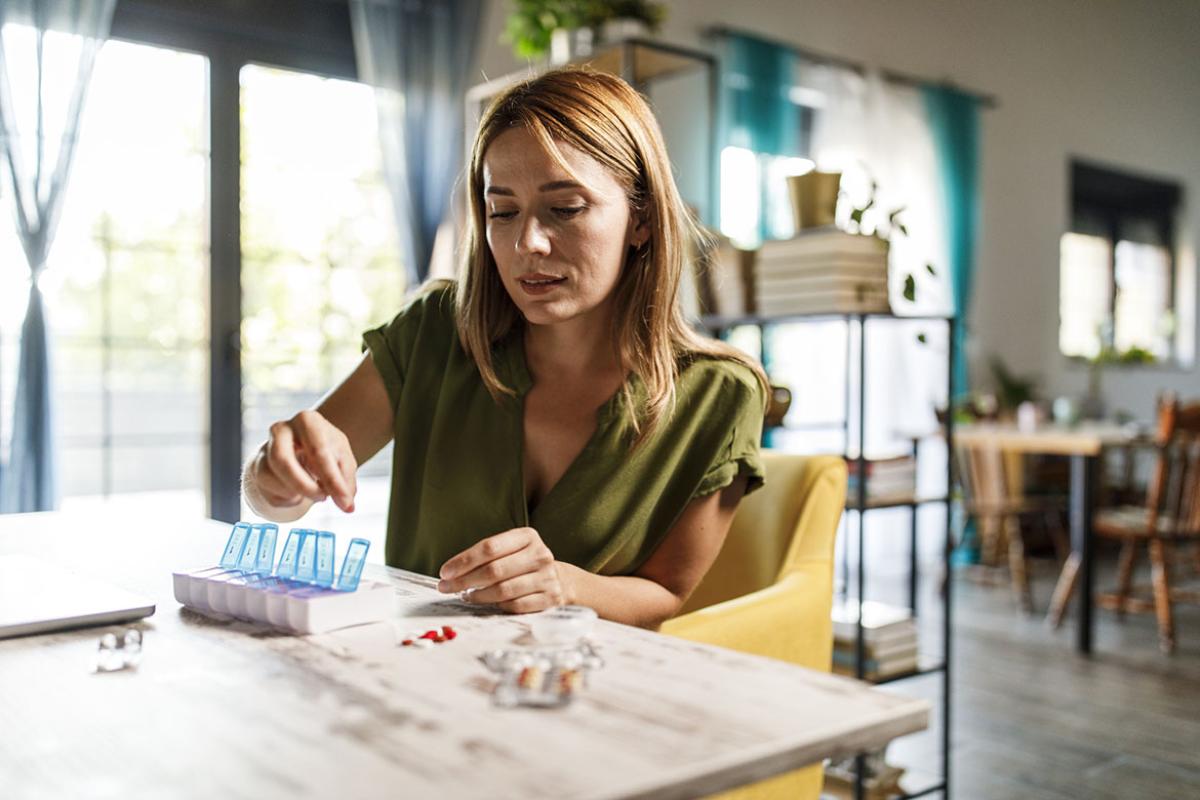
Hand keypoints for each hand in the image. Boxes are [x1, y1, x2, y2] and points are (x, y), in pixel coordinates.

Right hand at [247, 410, 356, 512]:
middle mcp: (280, 430)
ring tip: (315, 491)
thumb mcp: (342, 459)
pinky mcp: (257, 469)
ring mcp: (264, 449)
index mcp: (307, 421)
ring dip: (297, 493)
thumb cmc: (325, 451)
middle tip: (323, 499)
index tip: (345, 503)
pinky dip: (289, 500)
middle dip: (304, 486)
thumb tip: (347, 506)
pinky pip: (270, 494)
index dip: (332, 481)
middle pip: (282, 460)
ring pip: (272, 479)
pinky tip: (300, 492)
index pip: (317, 451)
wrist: (302, 448)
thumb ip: (346, 481)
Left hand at [437, 527, 569, 612]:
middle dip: (464, 581)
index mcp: (527, 537)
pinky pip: (516, 605)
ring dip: (478, 596)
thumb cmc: (524, 564)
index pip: (489, 547)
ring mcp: (547, 577)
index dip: (464, 561)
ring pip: (503, 590)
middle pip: (494, 570)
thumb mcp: (510, 550)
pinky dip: (498, 606)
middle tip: (446, 588)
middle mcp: (540, 554)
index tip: (445, 572)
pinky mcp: (549, 598)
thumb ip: (485, 557)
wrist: (561, 579)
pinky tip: (488, 603)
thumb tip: (450, 573)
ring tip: (465, 596)